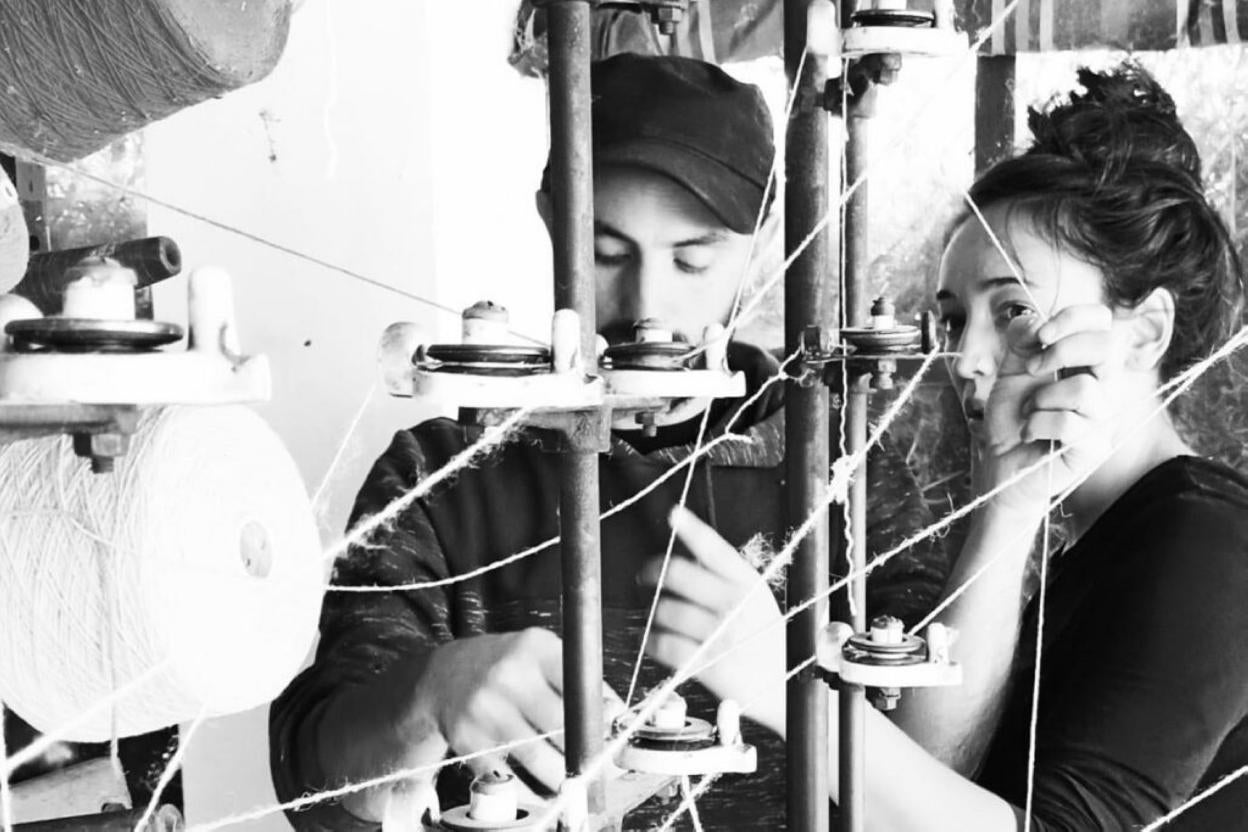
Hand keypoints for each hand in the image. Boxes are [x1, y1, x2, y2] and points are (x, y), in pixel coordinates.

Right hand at [416, 628, 621, 794]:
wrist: (446, 673)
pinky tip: (539, 791)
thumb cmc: (505, 665)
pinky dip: (527, 790)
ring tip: (573, 784)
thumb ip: (578, 678)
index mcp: (535, 647)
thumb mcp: (541, 654)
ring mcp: (485, 706)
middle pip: (561, 725)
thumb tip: (616, 714)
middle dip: (584, 752)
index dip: (599, 718)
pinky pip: (506, 774)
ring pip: (536, 755)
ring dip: (561, 776)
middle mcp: (509, 674)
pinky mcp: (468, 738)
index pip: (580, 687)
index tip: (611, 736)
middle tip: (597, 766)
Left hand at [639, 507, 785, 734]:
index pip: (716, 549)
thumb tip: (690, 558)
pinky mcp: (709, 665)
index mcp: (750, 585)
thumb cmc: (770, 642)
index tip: (674, 514)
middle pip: (679, 574)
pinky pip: (666, 645)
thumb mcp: (759, 603)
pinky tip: (653, 640)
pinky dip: (653, 641)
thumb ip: (728, 582)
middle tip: (645, 575)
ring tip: (654, 614)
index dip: (692, 528)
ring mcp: (722, 636)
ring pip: (667, 610)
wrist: (790, 691)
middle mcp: (736, 605)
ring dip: (654, 611)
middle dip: (654, 571)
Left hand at [982, 304, 1116, 515]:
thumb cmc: (1012, 416)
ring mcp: (1103, 419)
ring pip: (1084, 389)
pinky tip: (1029, 434)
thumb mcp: (1011, 368)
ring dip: (1041, 399)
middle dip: (1061, 351)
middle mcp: (1104, 386)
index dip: (1074, 318)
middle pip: (1107, 346)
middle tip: (1031, 368)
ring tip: (1029, 412)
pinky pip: (1070, 424)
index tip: (1042, 335)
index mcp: (1086, 362)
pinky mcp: (1095, 448)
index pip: (1103, 321)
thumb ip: (1023, 339)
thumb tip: (1037, 321)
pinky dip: (1037, 425)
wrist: (999, 462)